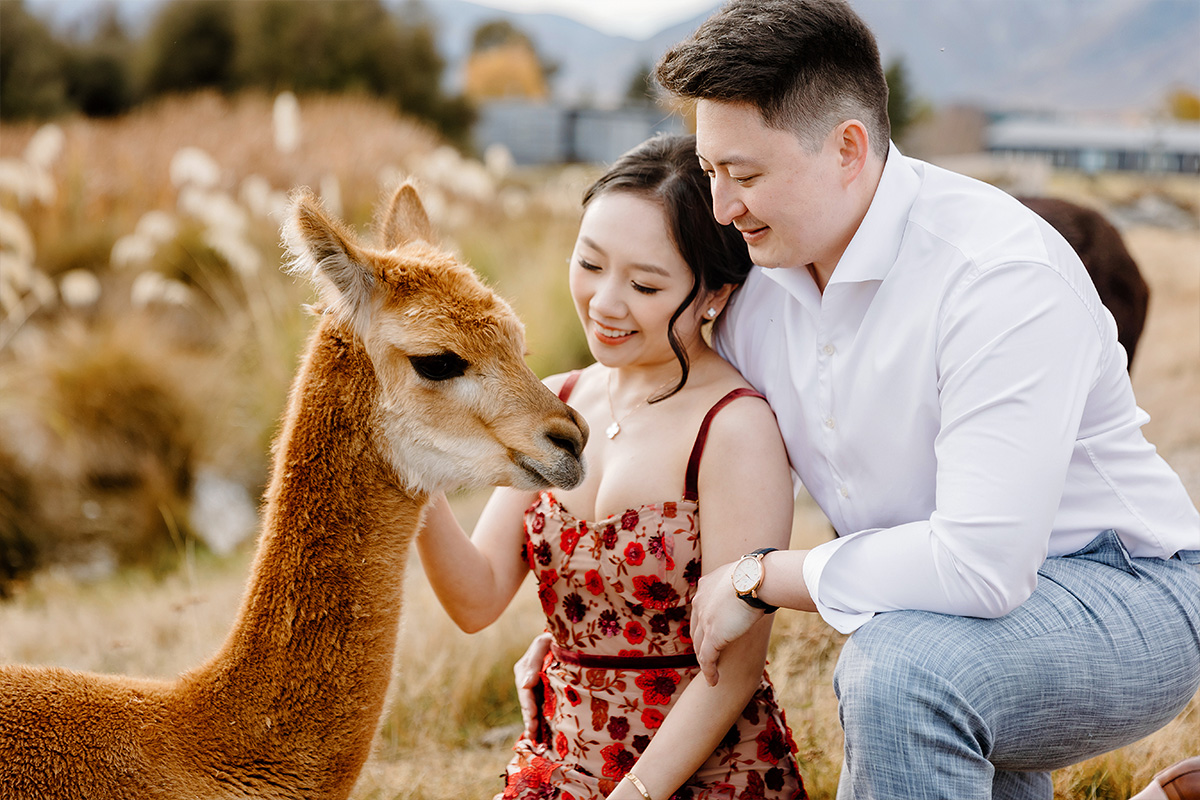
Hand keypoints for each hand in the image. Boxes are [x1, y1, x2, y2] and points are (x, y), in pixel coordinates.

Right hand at [515, 631, 551, 738]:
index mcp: (525, 667)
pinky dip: (541, 719)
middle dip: (529, 718)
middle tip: (533, 734)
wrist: (569, 637)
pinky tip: (542, 734)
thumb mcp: (543, 644)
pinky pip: (541, 706)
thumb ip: (533, 661)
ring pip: (533, 707)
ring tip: (535, 738)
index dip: (527, 705)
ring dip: (534, 722)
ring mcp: (537, 686)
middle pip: (527, 702)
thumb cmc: (556, 638)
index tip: (532, 717)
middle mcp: (528, 679)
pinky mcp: (546, 690)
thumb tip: (524, 684)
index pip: (524, 690)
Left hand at [690, 562, 762, 685]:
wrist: (757, 579)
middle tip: (708, 657)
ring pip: (700, 646)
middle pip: (696, 629)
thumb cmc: (758, 575)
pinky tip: (713, 681)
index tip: (710, 634)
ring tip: (711, 673)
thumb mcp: (741, 575)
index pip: (700, 610)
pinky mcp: (713, 635)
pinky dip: (709, 671)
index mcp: (705, 586)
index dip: (704, 624)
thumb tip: (752, 581)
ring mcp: (704, 620)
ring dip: (705, 661)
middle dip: (700, 644)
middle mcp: (700, 602)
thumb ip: (738, 582)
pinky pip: (707, 658)